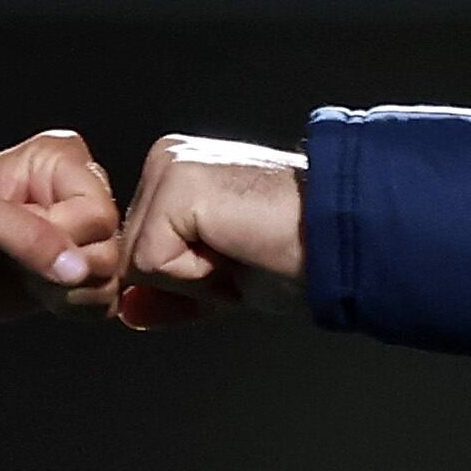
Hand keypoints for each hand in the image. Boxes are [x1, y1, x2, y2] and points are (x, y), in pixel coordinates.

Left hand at [0, 130, 121, 327]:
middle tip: (19, 265)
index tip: (18, 241)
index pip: (98, 211)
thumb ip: (27, 236)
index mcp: (57, 160)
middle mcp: (75, 192)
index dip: (63, 237)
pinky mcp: (77, 273)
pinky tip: (39, 296)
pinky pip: (106, 298)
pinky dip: (75, 306)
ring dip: (67, 291)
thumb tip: (78, 268)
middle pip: (110, 244)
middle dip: (65, 269)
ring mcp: (78, 235)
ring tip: (24, 278)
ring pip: (111, 275)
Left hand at [114, 135, 306, 325]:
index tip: (235, 262)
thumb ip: (168, 295)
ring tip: (241, 250)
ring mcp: (170, 167)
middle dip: (186, 281)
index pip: (137, 254)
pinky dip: (196, 276)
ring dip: (193, 279)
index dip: (184, 282)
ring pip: (136, 264)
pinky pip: (150, 264)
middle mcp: (168, 159)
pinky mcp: (178, 185)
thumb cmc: (299, 255)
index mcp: (175, 173)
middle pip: (130, 259)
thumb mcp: (219, 284)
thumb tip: (126, 311)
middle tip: (242, 256)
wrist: (344, 242)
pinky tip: (237, 246)